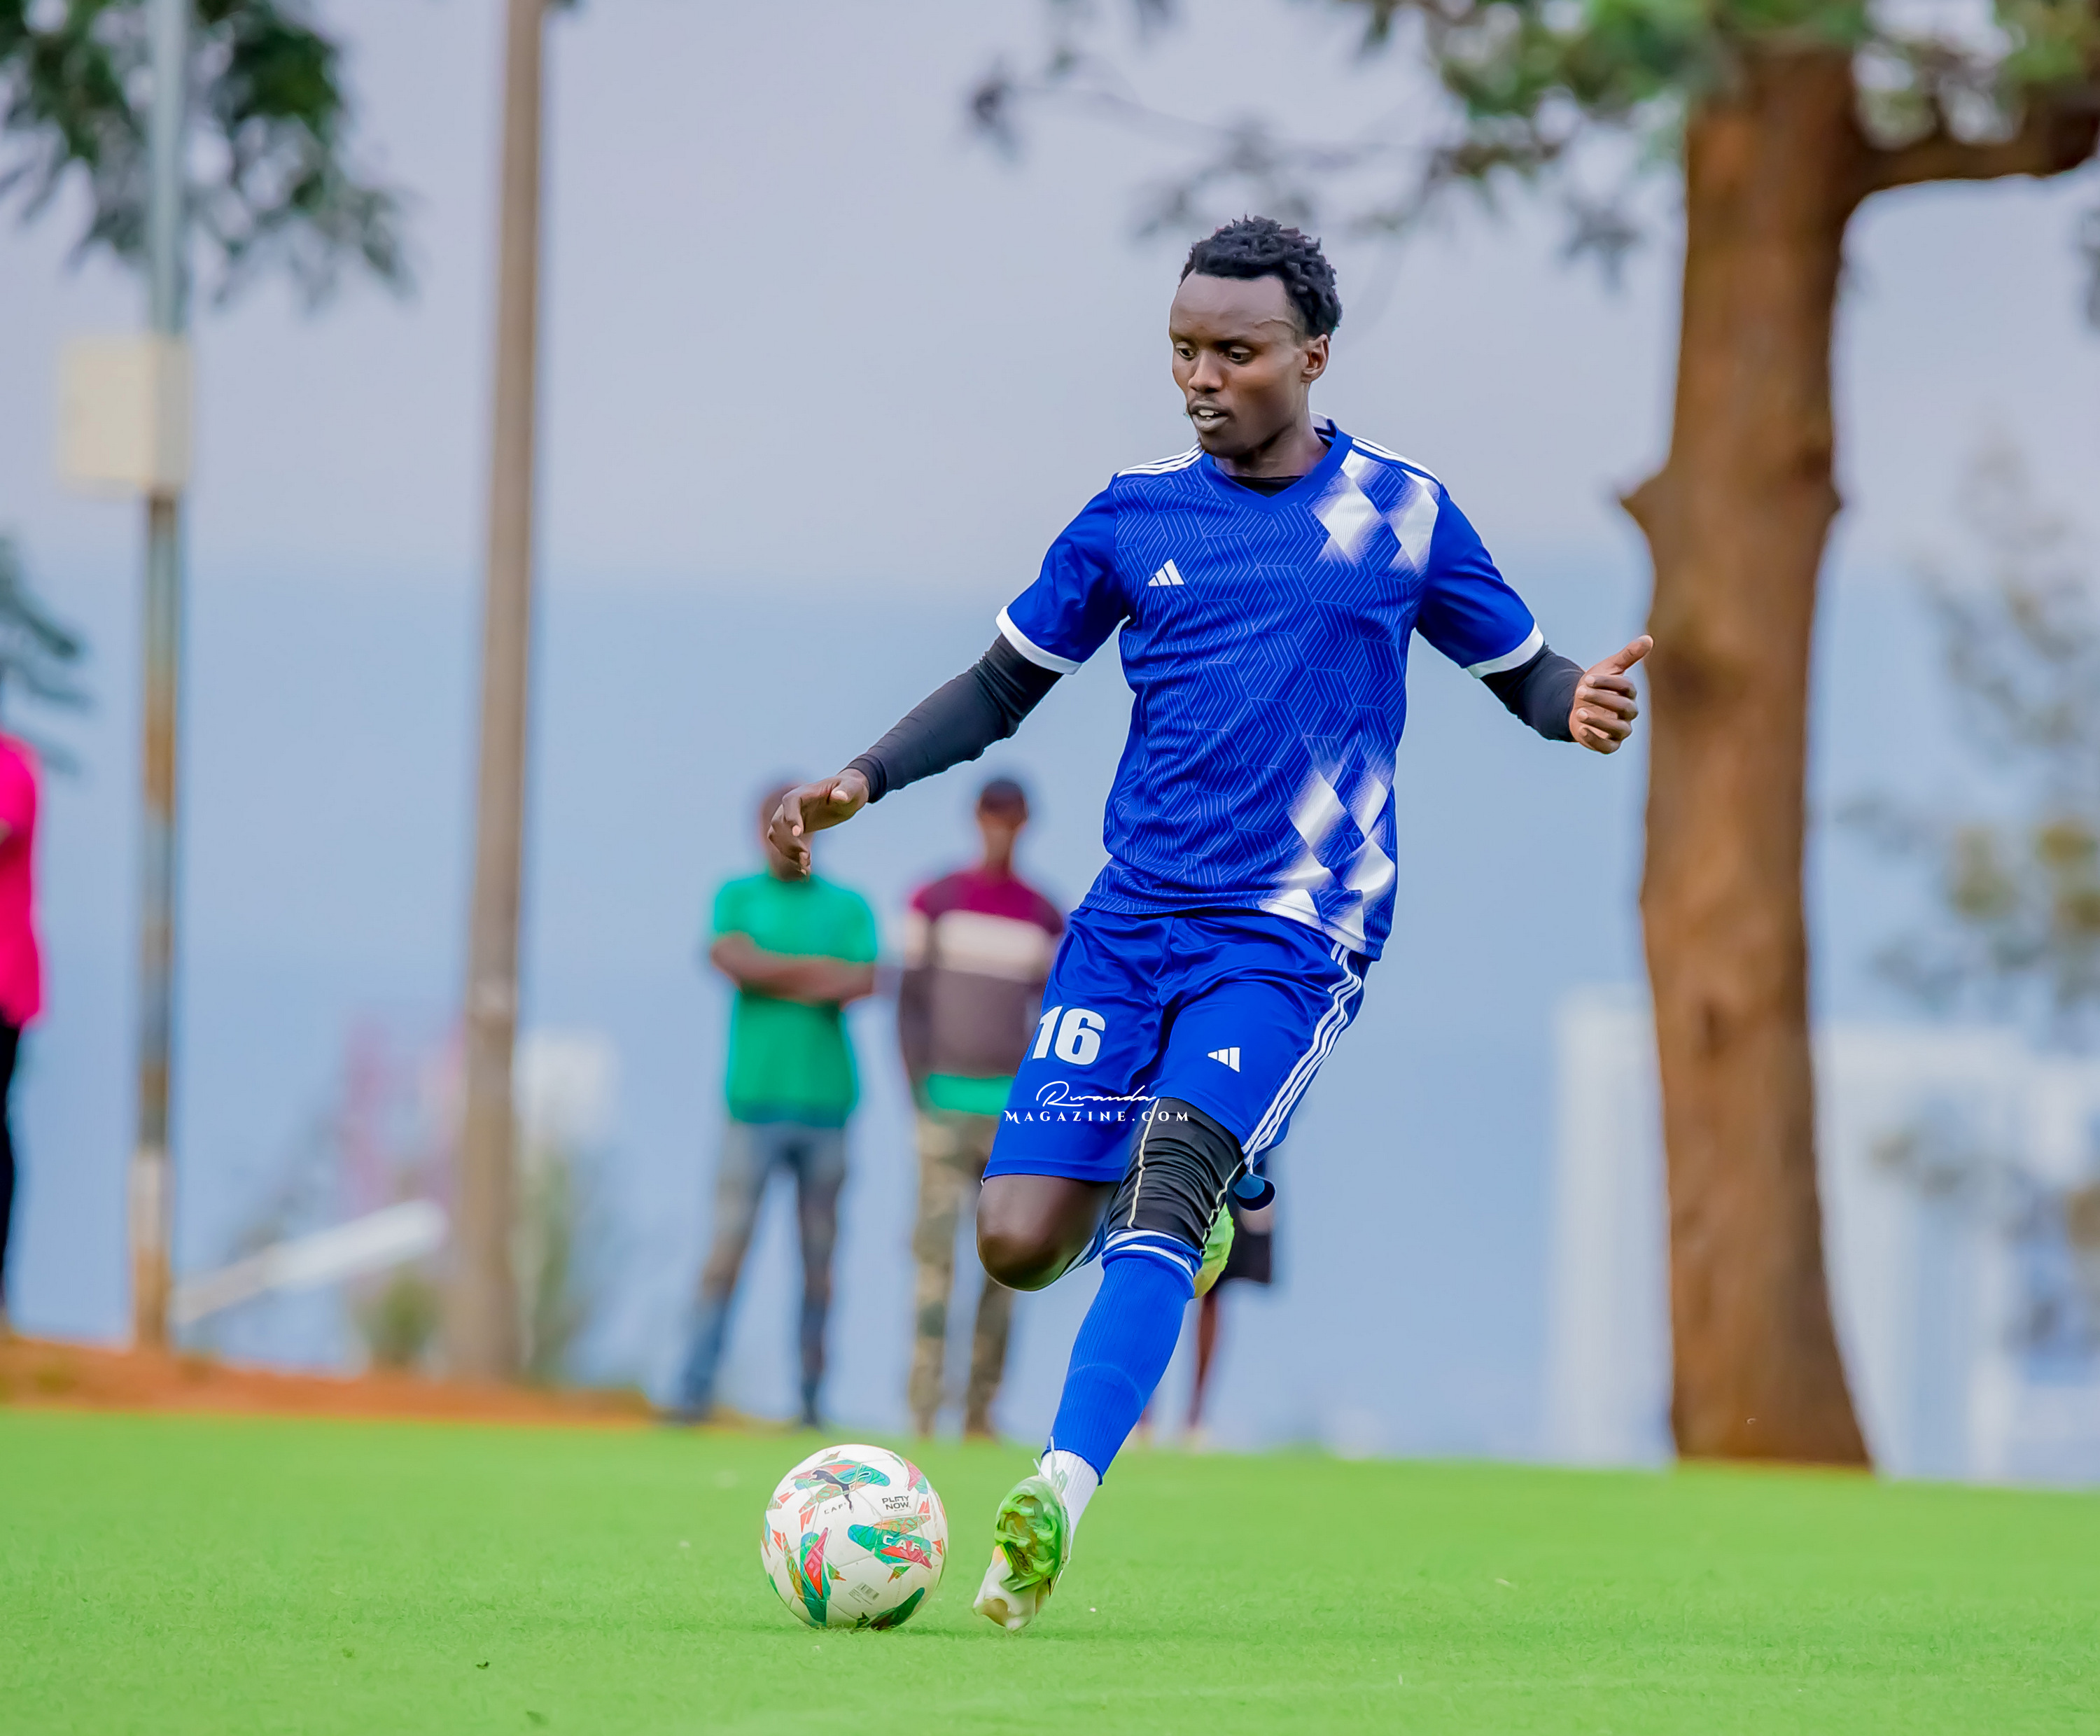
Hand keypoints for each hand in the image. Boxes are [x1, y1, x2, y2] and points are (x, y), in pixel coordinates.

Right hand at [766, 770, 869, 876]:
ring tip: (806, 865)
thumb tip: (840, 796)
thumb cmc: (851, 789)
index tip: (799, 834)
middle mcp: (793, 805)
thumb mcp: (853, 788)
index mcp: (805, 792)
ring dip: (788, 852)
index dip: (791, 817)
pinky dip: (792, 857)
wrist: (848, 797)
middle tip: (806, 857)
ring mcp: (792, 818)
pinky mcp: (796, 831)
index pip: (790, 802)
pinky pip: (785, 845)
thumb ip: (847, 790)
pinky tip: (806, 870)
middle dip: (789, 842)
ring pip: (777, 836)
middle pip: (778, 823)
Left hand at [1570, 636, 1651, 754]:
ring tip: (1580, 712)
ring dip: (1599, 721)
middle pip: (1624, 708)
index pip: (1626, 688)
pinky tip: (1581, 730)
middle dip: (1602, 699)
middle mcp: (1629, 713)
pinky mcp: (1609, 745)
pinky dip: (1595, 740)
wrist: (1575, 704)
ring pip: (1618, 729)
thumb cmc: (1595, 685)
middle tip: (1581, 692)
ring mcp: (1620, 731)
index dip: (1608, 683)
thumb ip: (1628, 655)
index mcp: (1630, 694)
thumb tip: (1648, 638)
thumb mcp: (1609, 668)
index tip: (1588, 679)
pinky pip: (1607, 747)